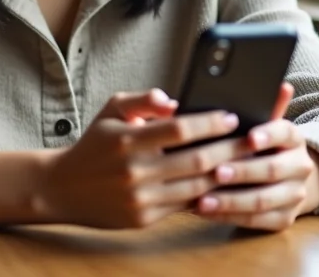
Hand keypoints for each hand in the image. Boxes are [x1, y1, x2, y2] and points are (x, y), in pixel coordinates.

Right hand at [38, 90, 252, 228]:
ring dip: (225, 174)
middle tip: (253, 139)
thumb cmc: (95, 143)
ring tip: (248, 162)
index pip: (179, 129)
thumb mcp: (111, 109)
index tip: (231, 117)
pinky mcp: (144, 219)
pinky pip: (184, 205)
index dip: (209, 123)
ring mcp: (141, 198)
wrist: (64, 187)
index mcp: (127, 139)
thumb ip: (143, 100)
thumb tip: (173, 101)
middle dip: (229, 149)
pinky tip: (224, 184)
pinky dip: (207, 195)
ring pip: (196, 187)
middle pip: (196, 160)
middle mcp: (135, 170)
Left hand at [193, 83, 318, 230]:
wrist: (289, 177)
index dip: (267, 134)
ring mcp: (295, 195)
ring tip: (203, 199)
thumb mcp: (262, 121)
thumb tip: (280, 83)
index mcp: (294, 136)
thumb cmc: (261, 142)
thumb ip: (262, 104)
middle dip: (242, 171)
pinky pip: (256, 222)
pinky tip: (206, 211)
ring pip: (263, 200)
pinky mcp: (284, 219)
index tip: (249, 137)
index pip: (284, 131)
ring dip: (231, 200)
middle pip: (272, 169)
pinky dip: (229, 217)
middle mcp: (300, 165)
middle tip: (215, 171)